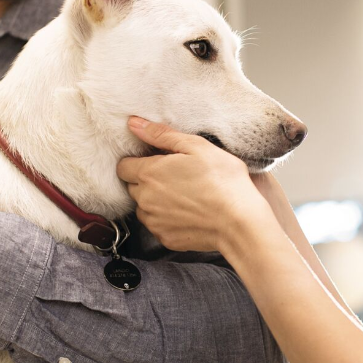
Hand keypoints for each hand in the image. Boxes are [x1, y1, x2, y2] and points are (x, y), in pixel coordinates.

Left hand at [117, 117, 276, 254]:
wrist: (239, 222)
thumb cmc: (222, 180)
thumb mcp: (196, 146)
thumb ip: (161, 134)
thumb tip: (134, 124)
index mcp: (149, 173)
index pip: (123, 166)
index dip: (138, 161)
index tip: (156, 161)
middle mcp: (145, 199)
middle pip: (133, 187)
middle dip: (147, 181)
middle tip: (174, 177)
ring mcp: (154, 222)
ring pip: (144, 208)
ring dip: (155, 201)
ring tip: (184, 195)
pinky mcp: (165, 238)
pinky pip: (158, 226)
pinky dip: (167, 220)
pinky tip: (188, 213)